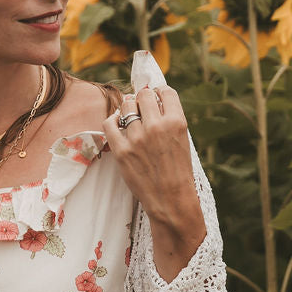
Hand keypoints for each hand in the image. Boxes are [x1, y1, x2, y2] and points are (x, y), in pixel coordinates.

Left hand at [103, 85, 205, 280]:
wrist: (171, 200)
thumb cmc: (178, 171)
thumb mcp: (182, 140)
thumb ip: (168, 120)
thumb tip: (150, 98)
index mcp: (177, 122)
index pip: (165, 92)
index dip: (159, 93)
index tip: (155, 98)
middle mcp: (157, 126)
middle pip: (143, 96)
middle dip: (142, 99)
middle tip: (142, 109)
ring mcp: (138, 138)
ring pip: (126, 107)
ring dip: (128, 109)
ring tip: (131, 118)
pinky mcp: (122, 150)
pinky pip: (110, 123)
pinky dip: (113, 120)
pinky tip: (117, 124)